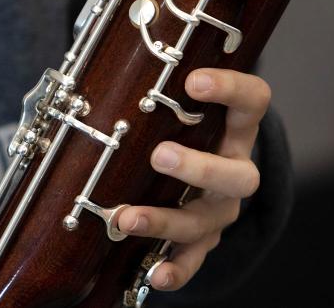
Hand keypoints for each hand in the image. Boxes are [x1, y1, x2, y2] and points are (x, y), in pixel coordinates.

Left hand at [117, 68, 270, 290]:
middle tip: (160, 155)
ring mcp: (219, 209)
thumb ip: (142, 88)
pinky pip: (193, 262)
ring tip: (127, 217)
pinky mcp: (201, 242)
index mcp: (232, 129)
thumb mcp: (166, 108)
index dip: (231, 89)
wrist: (186, 178)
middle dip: (200, 166)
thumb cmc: (170, 130)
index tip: (193, 79)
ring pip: (207, 219)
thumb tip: (81, 59)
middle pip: (238, 173)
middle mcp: (234, 169)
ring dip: (167, 220)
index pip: (253, 102)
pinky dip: (175, 270)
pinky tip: (154, 274)